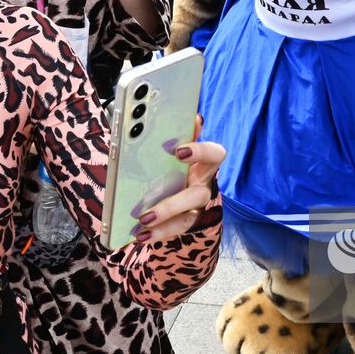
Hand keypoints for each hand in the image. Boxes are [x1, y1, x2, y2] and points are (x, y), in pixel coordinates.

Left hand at [135, 117, 224, 242]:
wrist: (176, 189)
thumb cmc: (174, 162)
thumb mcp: (174, 149)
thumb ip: (178, 135)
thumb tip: (189, 118)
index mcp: (203, 162)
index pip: (214, 153)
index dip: (200, 151)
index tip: (178, 151)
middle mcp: (204, 183)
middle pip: (198, 194)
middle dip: (174, 201)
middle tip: (148, 210)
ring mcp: (198, 205)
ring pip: (188, 215)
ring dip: (165, 216)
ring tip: (142, 222)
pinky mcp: (189, 221)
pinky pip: (178, 228)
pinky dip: (159, 233)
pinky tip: (140, 235)